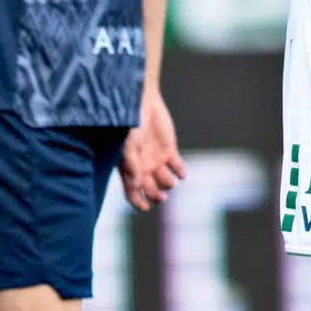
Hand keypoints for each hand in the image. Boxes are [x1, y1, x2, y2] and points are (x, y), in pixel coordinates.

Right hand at [119, 91, 186, 211]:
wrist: (143, 103)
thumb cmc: (131, 124)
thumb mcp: (128, 146)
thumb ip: (132, 166)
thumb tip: (137, 186)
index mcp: (130, 169)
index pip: (132, 192)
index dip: (138, 203)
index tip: (146, 207)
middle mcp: (143, 167)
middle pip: (150, 190)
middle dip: (156, 197)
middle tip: (162, 197)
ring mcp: (157, 159)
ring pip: (165, 181)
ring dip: (168, 184)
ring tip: (170, 181)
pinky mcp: (169, 150)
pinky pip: (177, 167)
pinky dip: (180, 172)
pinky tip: (181, 173)